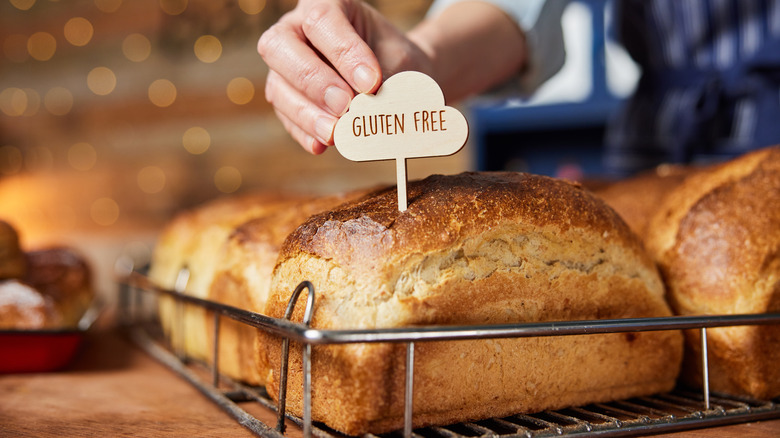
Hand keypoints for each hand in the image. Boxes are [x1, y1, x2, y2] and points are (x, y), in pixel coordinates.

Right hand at [258, 0, 432, 153]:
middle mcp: (295, 29)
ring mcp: (285, 66)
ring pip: (278, 86)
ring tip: (335, 133)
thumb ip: (383, 80)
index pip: (322, 20)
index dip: (343, 52)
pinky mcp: (286, 98)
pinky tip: (321, 145)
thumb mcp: (399, 62)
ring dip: (306, 113)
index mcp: (327, 5)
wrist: (397, 77)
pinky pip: (285, 116)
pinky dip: (304, 132)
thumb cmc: (395, 61)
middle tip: (345, 105)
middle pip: (280, 46)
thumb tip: (367, 110)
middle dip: (313, 80)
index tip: (371, 82)